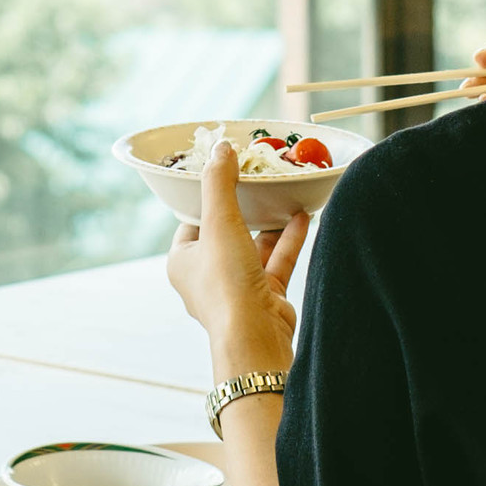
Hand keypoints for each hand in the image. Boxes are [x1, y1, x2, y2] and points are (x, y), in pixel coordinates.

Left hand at [165, 140, 303, 374]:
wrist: (255, 336)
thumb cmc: (226, 283)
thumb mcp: (219, 222)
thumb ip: (220, 184)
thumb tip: (221, 149)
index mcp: (182, 262)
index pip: (191, 221)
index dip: (206, 198)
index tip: (224, 173)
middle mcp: (207, 276)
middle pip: (225, 232)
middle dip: (243, 208)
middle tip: (257, 181)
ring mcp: (237, 287)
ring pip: (254, 246)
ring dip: (269, 223)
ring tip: (284, 195)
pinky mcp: (265, 296)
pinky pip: (277, 260)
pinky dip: (288, 239)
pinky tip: (302, 216)